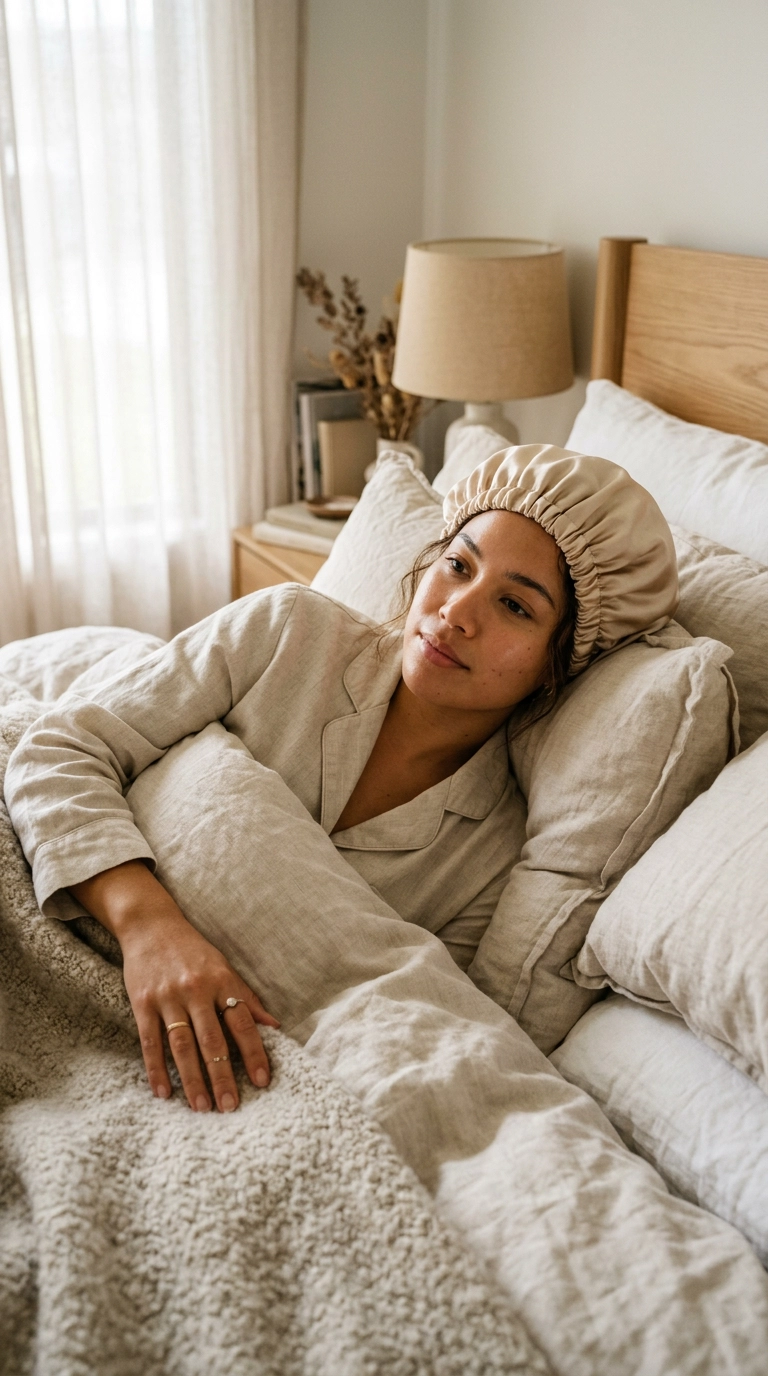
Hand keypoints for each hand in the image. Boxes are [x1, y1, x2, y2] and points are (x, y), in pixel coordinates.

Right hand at [70, 861, 279, 1111]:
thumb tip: (275, 1026)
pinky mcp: (142, 1003)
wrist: (150, 924)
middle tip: (229, 1106)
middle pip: (212, 1040)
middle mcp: (196, 990)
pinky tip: (164, 1093)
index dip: (254, 1052)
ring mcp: (167, 997)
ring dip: (192, 1079)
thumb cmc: (193, 951)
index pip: (242, 1022)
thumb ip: (246, 998)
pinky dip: (156, 1069)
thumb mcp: (224, 968)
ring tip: (202, 1107)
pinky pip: (150, 1042)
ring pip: (182, 1045)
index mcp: (221, 981)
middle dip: (222, 1075)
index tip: (261, 1081)